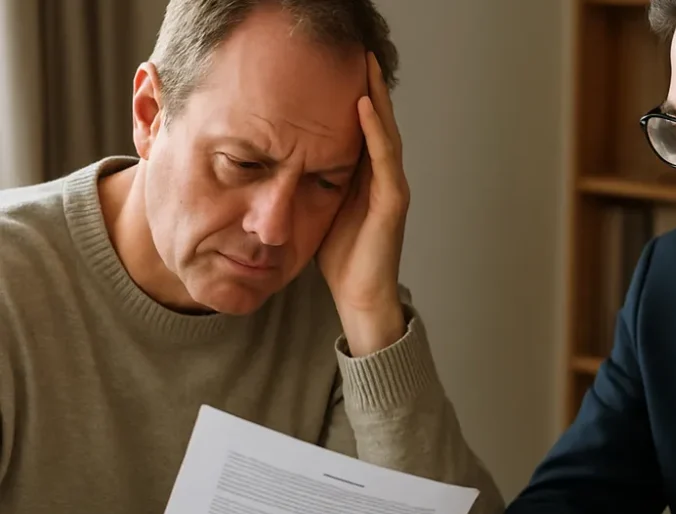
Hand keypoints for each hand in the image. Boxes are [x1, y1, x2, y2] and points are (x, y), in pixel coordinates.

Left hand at [317, 51, 407, 356]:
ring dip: (377, 98)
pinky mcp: (393, 203)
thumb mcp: (319, 210)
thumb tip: (282, 160)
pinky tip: (364, 106)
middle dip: (371, 87)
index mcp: (366, 179)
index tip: (343, 67)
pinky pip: (385, 159)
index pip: (364, 130)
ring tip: (366, 67)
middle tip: (361, 52)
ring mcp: (392, 189)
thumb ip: (313, 183)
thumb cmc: (341, 260)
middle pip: (380, 123)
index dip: (357, 97)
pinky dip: (375, 131)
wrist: (360, 298)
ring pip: (386, 133)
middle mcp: (384, 179)